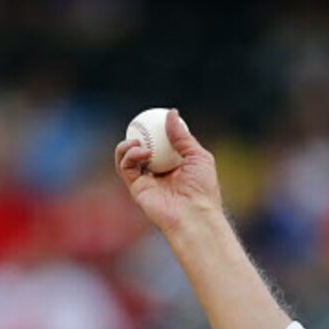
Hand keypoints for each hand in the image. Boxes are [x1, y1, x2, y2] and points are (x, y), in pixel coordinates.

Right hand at [114, 109, 220, 236]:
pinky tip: (141, 151)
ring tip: (138, 140)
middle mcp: (160, 174)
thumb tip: (171, 113)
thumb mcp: (199, 156)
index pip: (161, 145)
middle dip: (136, 135)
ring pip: (128, 158)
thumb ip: (183, 136)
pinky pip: (125, 167)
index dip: (155, 131)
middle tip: (139, 124)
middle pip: (142, 150)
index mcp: (176, 167)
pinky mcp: (137, 189)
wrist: (194, 215)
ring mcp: (147, 182)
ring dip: (128, 145)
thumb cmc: (203, 189)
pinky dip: (129, 155)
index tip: (154, 117)